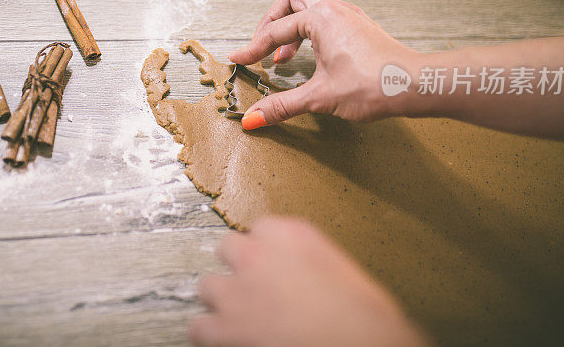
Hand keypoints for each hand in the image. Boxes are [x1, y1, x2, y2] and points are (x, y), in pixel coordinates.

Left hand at [188, 217, 427, 346]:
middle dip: (238, 268)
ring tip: (238, 318)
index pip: (262, 229)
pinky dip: (209, 336)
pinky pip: (198, 327)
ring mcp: (237, 291)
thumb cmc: (365, 317)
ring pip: (207, 286)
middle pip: (228, 249)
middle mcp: (257, 254)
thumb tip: (303, 276)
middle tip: (256, 290)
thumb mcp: (343, 270)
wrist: (359, 346)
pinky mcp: (225, 328)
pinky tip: (225, 342)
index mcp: (289, 233)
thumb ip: (310, 262)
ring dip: (221, 300)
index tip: (276, 266)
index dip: (267, 251)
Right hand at [229, 0, 415, 127]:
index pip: (276, 31)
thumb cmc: (374, 85)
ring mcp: (351, 16)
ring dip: (292, 27)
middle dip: (272, 22)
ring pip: (311, 6)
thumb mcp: (321, 96)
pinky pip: (326, 18)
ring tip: (283, 58)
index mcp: (321, 18)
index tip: (237, 59)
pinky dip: (310, 33)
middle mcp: (335, 9)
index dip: (253, 48)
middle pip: (292, 0)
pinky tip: (310, 57)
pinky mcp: (361, 27)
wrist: (417, 85)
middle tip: (262, 47)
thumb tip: (253, 119)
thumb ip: (282, 106)